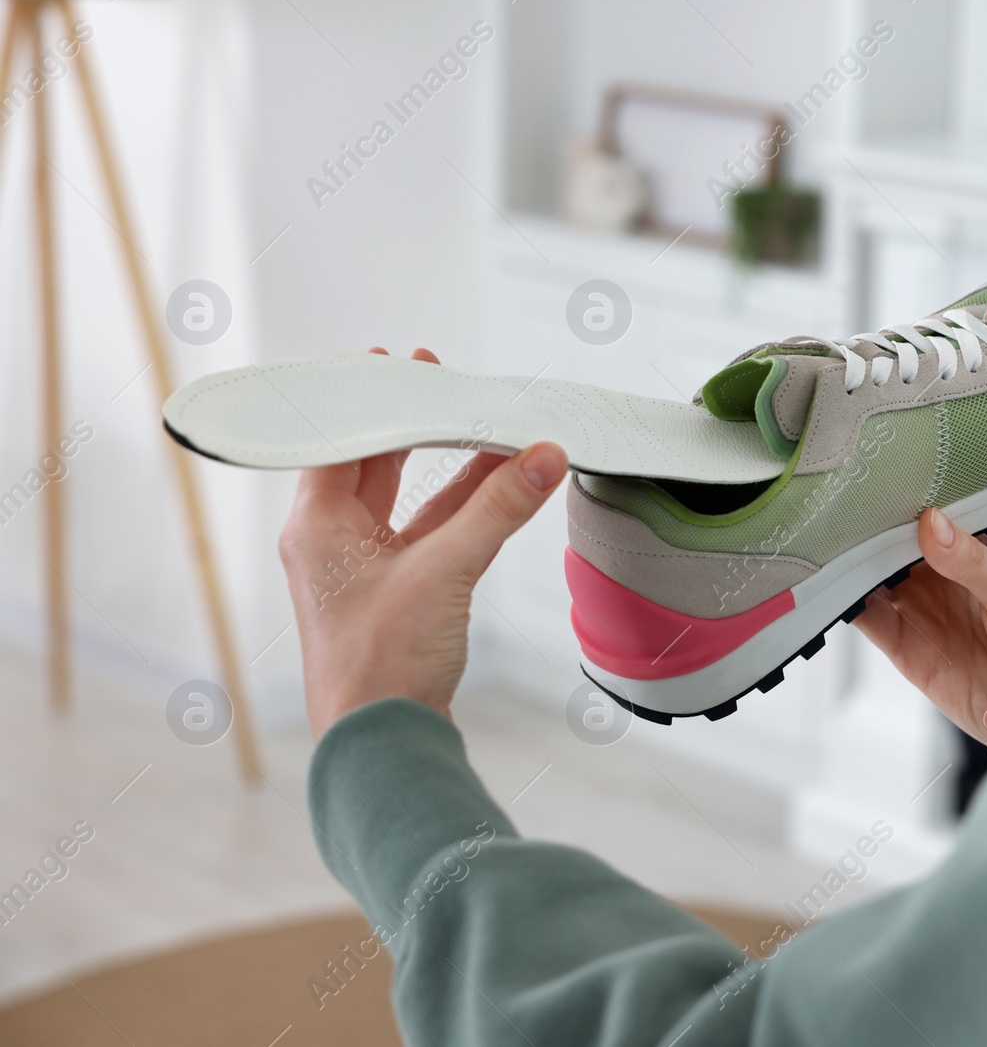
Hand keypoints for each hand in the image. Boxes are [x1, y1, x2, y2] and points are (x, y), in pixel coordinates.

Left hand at [277, 347, 567, 738]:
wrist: (383, 746)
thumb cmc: (380, 668)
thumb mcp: (444, 572)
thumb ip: (497, 508)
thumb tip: (541, 455)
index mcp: (316, 525)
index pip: (341, 439)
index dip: (374, 400)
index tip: (406, 369)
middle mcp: (333, 541)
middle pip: (374, 462)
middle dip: (411, 424)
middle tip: (440, 383)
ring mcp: (365, 569)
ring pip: (409, 499)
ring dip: (448, 466)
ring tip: (485, 426)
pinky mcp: (399, 594)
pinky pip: (431, 533)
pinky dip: (464, 508)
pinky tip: (499, 483)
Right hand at [851, 507, 986, 752]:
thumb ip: (974, 561)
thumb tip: (932, 523)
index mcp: (976, 551)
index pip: (933, 517)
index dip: (908, 501)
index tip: (881, 483)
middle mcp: (944, 578)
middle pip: (894, 545)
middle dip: (870, 528)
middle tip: (843, 508)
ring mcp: (922, 613)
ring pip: (875, 579)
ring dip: (853, 563)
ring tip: (828, 541)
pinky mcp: (907, 651)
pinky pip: (869, 622)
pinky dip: (847, 605)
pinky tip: (834, 587)